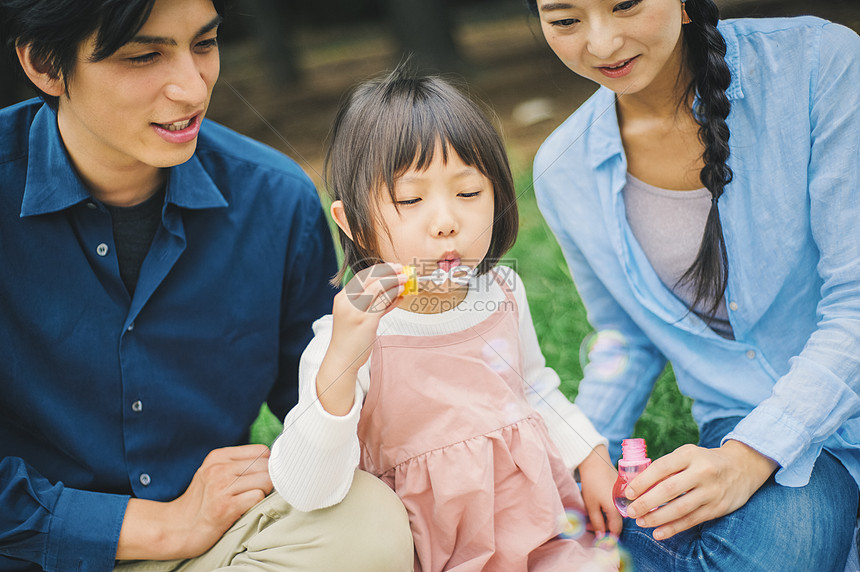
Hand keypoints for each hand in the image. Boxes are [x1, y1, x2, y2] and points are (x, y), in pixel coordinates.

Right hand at [116, 445, 272, 560]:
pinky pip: (258, 497)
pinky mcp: (225, 506)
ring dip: (264, 493)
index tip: (262, 477)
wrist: (177, 528)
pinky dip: (257, 504)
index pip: (262, 451)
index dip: (267, 465)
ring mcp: (221, 487)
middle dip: (269, 479)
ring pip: (266, 480)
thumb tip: (273, 462)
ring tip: (249, 500)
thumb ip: (237, 463)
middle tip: (258, 492)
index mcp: (219, 457)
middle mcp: (219, 468)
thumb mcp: (213, 473)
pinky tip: (244, 509)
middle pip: (266, 465)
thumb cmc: (202, 502)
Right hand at [317, 263, 405, 414]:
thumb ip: (372, 303)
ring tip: (405, 280)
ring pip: (379, 288)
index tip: (391, 267)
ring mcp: (356, 311)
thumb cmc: (350, 338)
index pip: (362, 276)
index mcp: (342, 298)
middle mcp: (347, 302)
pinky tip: (401, 295)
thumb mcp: (356, 315)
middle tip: (401, 269)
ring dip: (394, 282)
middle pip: (370, 279)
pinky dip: (394, 296)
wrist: (342, 359)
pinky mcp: (366, 321)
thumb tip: (392, 293)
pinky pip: (383, 303)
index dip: (379, 270)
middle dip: (388, 272)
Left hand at [578, 445, 623, 536]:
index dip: (608, 538)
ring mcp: (625, 498)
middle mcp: (625, 505)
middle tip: (590, 527)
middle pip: (617, 523)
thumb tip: (602, 537)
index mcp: (617, 509)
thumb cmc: (591, 483)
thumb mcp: (591, 505)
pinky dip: (608, 511)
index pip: (616, 530)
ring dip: (605, 519)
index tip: (600, 542)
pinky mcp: (623, 492)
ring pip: (617, 515)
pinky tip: (598, 509)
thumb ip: (597, 522)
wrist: (595, 461)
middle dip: (604, 528)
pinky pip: (617, 506)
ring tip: (591, 517)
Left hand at [624, 440, 777, 539]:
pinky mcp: (718, 507)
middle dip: (646, 502)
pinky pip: (692, 520)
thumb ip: (667, 467)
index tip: (628, 493)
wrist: (742, 467)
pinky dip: (673, 528)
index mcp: (690, 454)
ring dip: (657, 518)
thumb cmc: (705, 460)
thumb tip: (638, 484)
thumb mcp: (688, 454)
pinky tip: (659, 533)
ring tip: (641, 522)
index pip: (662, 467)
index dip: (643, 481)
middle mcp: (702, 472)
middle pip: (669, 490)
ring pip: (680, 508)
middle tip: (631, 511)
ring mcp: (711, 491)